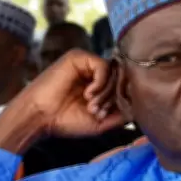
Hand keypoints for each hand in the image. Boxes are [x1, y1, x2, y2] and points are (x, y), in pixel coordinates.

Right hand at [0, 50, 123, 153]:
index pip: (123, 87)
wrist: (40, 117)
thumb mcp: (101, 122)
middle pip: (120, 79)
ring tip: (91, 107)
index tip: (109, 116)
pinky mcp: (78, 57)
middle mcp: (95, 74)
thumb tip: (140, 108)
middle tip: (97, 112)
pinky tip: (88, 95)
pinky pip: (102, 65)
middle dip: (113, 98)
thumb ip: (121, 114)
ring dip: (106, 93)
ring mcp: (87, 64)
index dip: (122, 101)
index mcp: (100, 87)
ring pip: (113, 73)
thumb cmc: (66, 122)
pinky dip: (100, 82)